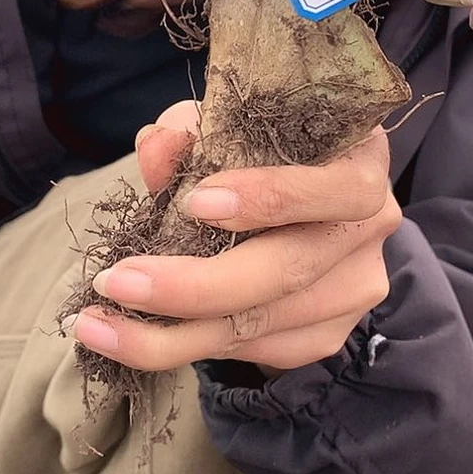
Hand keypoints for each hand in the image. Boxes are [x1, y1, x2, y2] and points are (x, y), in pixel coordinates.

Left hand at [70, 100, 401, 372]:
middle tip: (116, 282)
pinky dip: (195, 346)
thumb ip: (190, 131)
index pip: (337, 188)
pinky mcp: (329, 331)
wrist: (298, 203)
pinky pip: (258, 349)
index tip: (195, 203)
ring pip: (263, 324)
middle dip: (195, 285)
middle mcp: (370, 225)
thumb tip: (157, 147)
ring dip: (173, 334)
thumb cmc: (262, 148)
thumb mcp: (228, 124)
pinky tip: (142, 337)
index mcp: (360, 159)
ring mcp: (355, 286)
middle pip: (289, 270)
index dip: (271, 198)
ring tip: (101, 325)